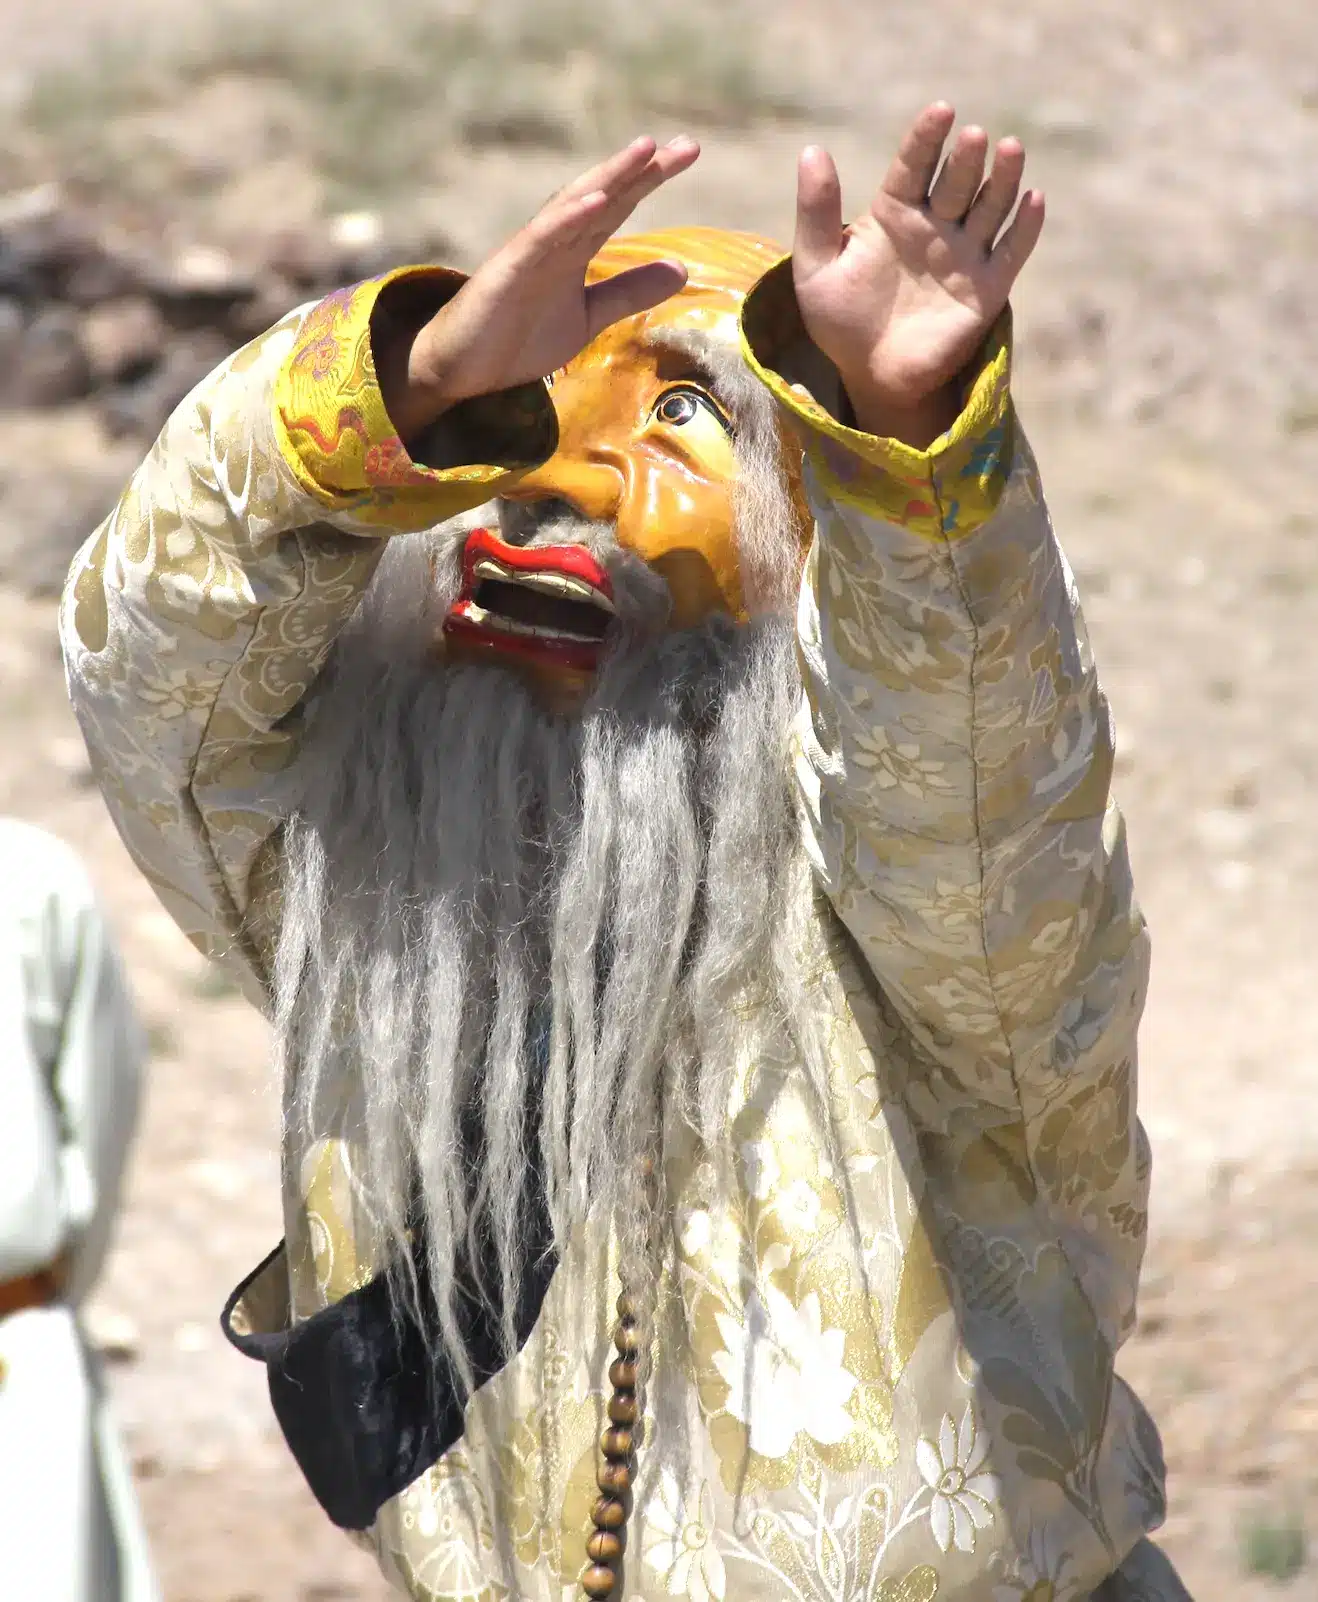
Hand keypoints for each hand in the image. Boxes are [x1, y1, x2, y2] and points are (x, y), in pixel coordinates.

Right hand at [377, 136, 699, 439]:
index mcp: (574, 250)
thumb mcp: (588, 317)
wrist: (462, 369)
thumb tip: (682, 268)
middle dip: (643, 169)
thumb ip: (629, 292)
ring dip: (609, 177)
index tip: (689, 152)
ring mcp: (530, 251)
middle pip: (604, 195)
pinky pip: (540, 239)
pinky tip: (596, 200)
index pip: (619, 206)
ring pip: (574, 206)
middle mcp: (555, 240)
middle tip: (687, 146)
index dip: (651, 179)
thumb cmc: (517, 338)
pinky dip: (567, 218)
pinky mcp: (508, 270)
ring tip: (645, 151)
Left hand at [793, 103, 1044, 445]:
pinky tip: (1034, 201)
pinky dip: (1025, 228)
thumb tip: (813, 149)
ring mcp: (964, 254)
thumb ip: (816, 213)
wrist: (873, 376)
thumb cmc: (840, 322)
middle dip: (965, 160)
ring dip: (1002, 180)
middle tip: (973, 137)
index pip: (914, 165)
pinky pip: (1011, 252)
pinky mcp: (987, 287)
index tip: (941, 111)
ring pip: (990, 207)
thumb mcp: (816, 269)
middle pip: (957, 182)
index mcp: (895, 213)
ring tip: (1010, 149)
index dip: (927, 138)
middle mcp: (935, 225)